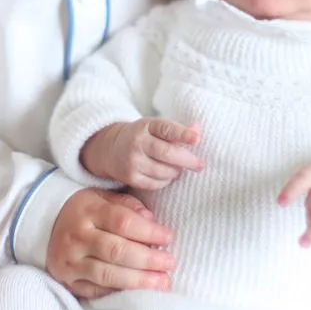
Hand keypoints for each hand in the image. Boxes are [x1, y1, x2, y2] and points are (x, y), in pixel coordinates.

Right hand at [46, 188, 174, 298]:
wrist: (45, 225)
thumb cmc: (84, 210)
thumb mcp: (103, 197)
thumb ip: (128, 206)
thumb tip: (152, 222)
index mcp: (88, 210)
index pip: (123, 222)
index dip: (149, 231)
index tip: (169, 237)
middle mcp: (77, 237)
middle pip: (117, 251)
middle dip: (148, 260)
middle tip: (170, 263)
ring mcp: (70, 261)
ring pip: (108, 274)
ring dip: (139, 281)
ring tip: (162, 283)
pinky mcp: (68, 281)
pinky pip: (97, 290)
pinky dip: (120, 292)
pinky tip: (139, 292)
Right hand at [80, 119, 202, 189]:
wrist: (110, 148)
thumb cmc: (142, 136)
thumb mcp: (155, 127)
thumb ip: (177, 130)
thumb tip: (198, 129)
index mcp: (147, 125)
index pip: (167, 129)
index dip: (183, 134)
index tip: (197, 139)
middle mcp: (138, 142)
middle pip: (167, 154)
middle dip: (188, 160)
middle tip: (200, 165)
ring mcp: (133, 161)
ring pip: (164, 171)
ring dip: (176, 171)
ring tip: (178, 168)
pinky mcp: (131, 177)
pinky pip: (156, 184)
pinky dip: (165, 181)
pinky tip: (166, 176)